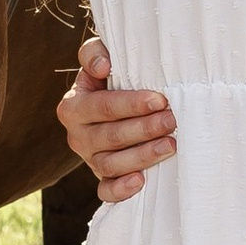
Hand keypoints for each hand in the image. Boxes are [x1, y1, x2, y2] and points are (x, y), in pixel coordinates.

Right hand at [56, 38, 178, 203]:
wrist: (113, 106)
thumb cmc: (112, 78)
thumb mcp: (99, 59)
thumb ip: (94, 52)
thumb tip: (102, 65)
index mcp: (73, 107)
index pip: (102, 106)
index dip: (131, 104)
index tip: (159, 99)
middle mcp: (77, 136)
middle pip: (110, 136)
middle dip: (144, 129)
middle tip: (172, 120)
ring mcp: (89, 160)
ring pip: (111, 165)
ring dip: (142, 156)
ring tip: (170, 145)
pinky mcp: (102, 179)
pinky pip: (106, 191)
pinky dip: (121, 190)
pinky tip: (141, 181)